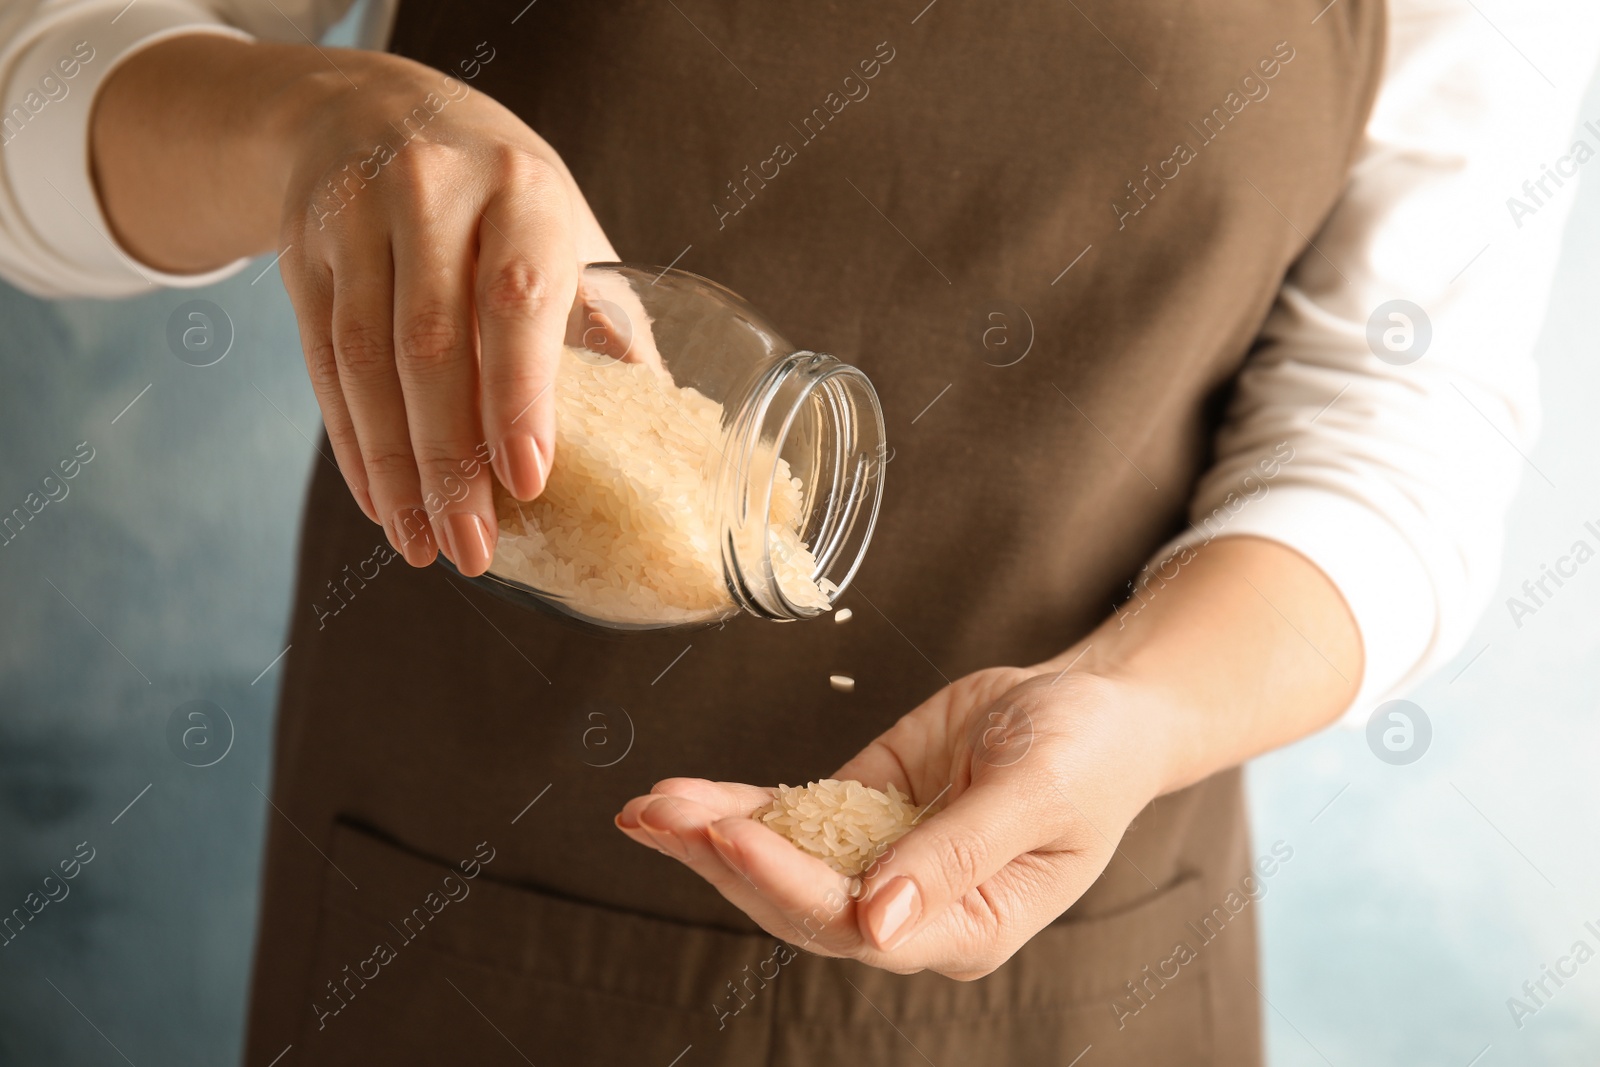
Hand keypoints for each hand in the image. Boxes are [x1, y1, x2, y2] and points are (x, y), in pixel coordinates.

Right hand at [94, 38, 627, 574]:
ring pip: (364, 362)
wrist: (375, 108)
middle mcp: (431, 192)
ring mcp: (353, 218)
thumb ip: (605, 318)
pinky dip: (352, 444)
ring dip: (394, 469)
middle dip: (450, 461)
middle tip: (474, 548)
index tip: (527, 479)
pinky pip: (320, 365)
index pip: (515, 298)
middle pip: (431, 344)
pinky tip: (380, 503)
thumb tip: (661, 422)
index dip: (518, 394)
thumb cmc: (499, 194)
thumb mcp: (562, 226)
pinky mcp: (301, 252)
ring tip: (425, 544)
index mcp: (519, 189)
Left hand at [615, 667, 1166, 978]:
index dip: (787, 883)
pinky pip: (792, 817)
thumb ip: (959, 854)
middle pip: (799, 903)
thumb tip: (877, 923)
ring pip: (783, 863)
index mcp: (967, 925)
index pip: (856, 924)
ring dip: (712, 838)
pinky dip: (737, 807)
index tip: (733, 835)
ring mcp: (882, 861)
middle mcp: (914, 908)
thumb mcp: (1038, 791)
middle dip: (724, 863)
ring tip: (645, 809)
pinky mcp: (864, 812)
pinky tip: (683, 799)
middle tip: (658, 820)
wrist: (1096, 705)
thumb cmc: (1089, 753)